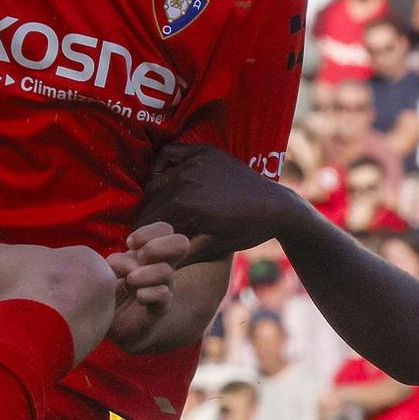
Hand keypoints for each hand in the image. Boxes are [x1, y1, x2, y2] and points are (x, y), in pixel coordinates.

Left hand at [104, 220, 192, 348]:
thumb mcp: (110, 270)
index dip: (150, 232)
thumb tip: (129, 261)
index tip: (130, 243)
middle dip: (158, 246)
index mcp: (152, 254)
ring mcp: (165, 288)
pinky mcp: (160, 309)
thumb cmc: (112, 292)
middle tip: (140, 257)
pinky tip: (138, 297)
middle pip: (181, 242)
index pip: (165, 230)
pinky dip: (149, 293)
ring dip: (146, 273)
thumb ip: (118, 261)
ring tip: (130, 281)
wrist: (115, 326)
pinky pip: (163, 295)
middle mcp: (163, 268)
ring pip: (167, 271)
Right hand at [141, 145, 299, 260]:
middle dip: (149, 218)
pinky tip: (165, 179)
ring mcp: (194, 162)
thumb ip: (179, 254)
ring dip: (155, 196)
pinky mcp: (203, 151)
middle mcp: (185, 179)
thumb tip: (150, 267)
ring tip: (163, 210)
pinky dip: (162, 165)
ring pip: (157, 180)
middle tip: (153, 232)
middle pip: (150, 201)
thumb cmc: (246, 231)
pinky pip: (169, 153)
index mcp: (185, 204)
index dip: (143, 237)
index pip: (148, 222)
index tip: (142, 246)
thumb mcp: (213, 247)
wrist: (275, 206)